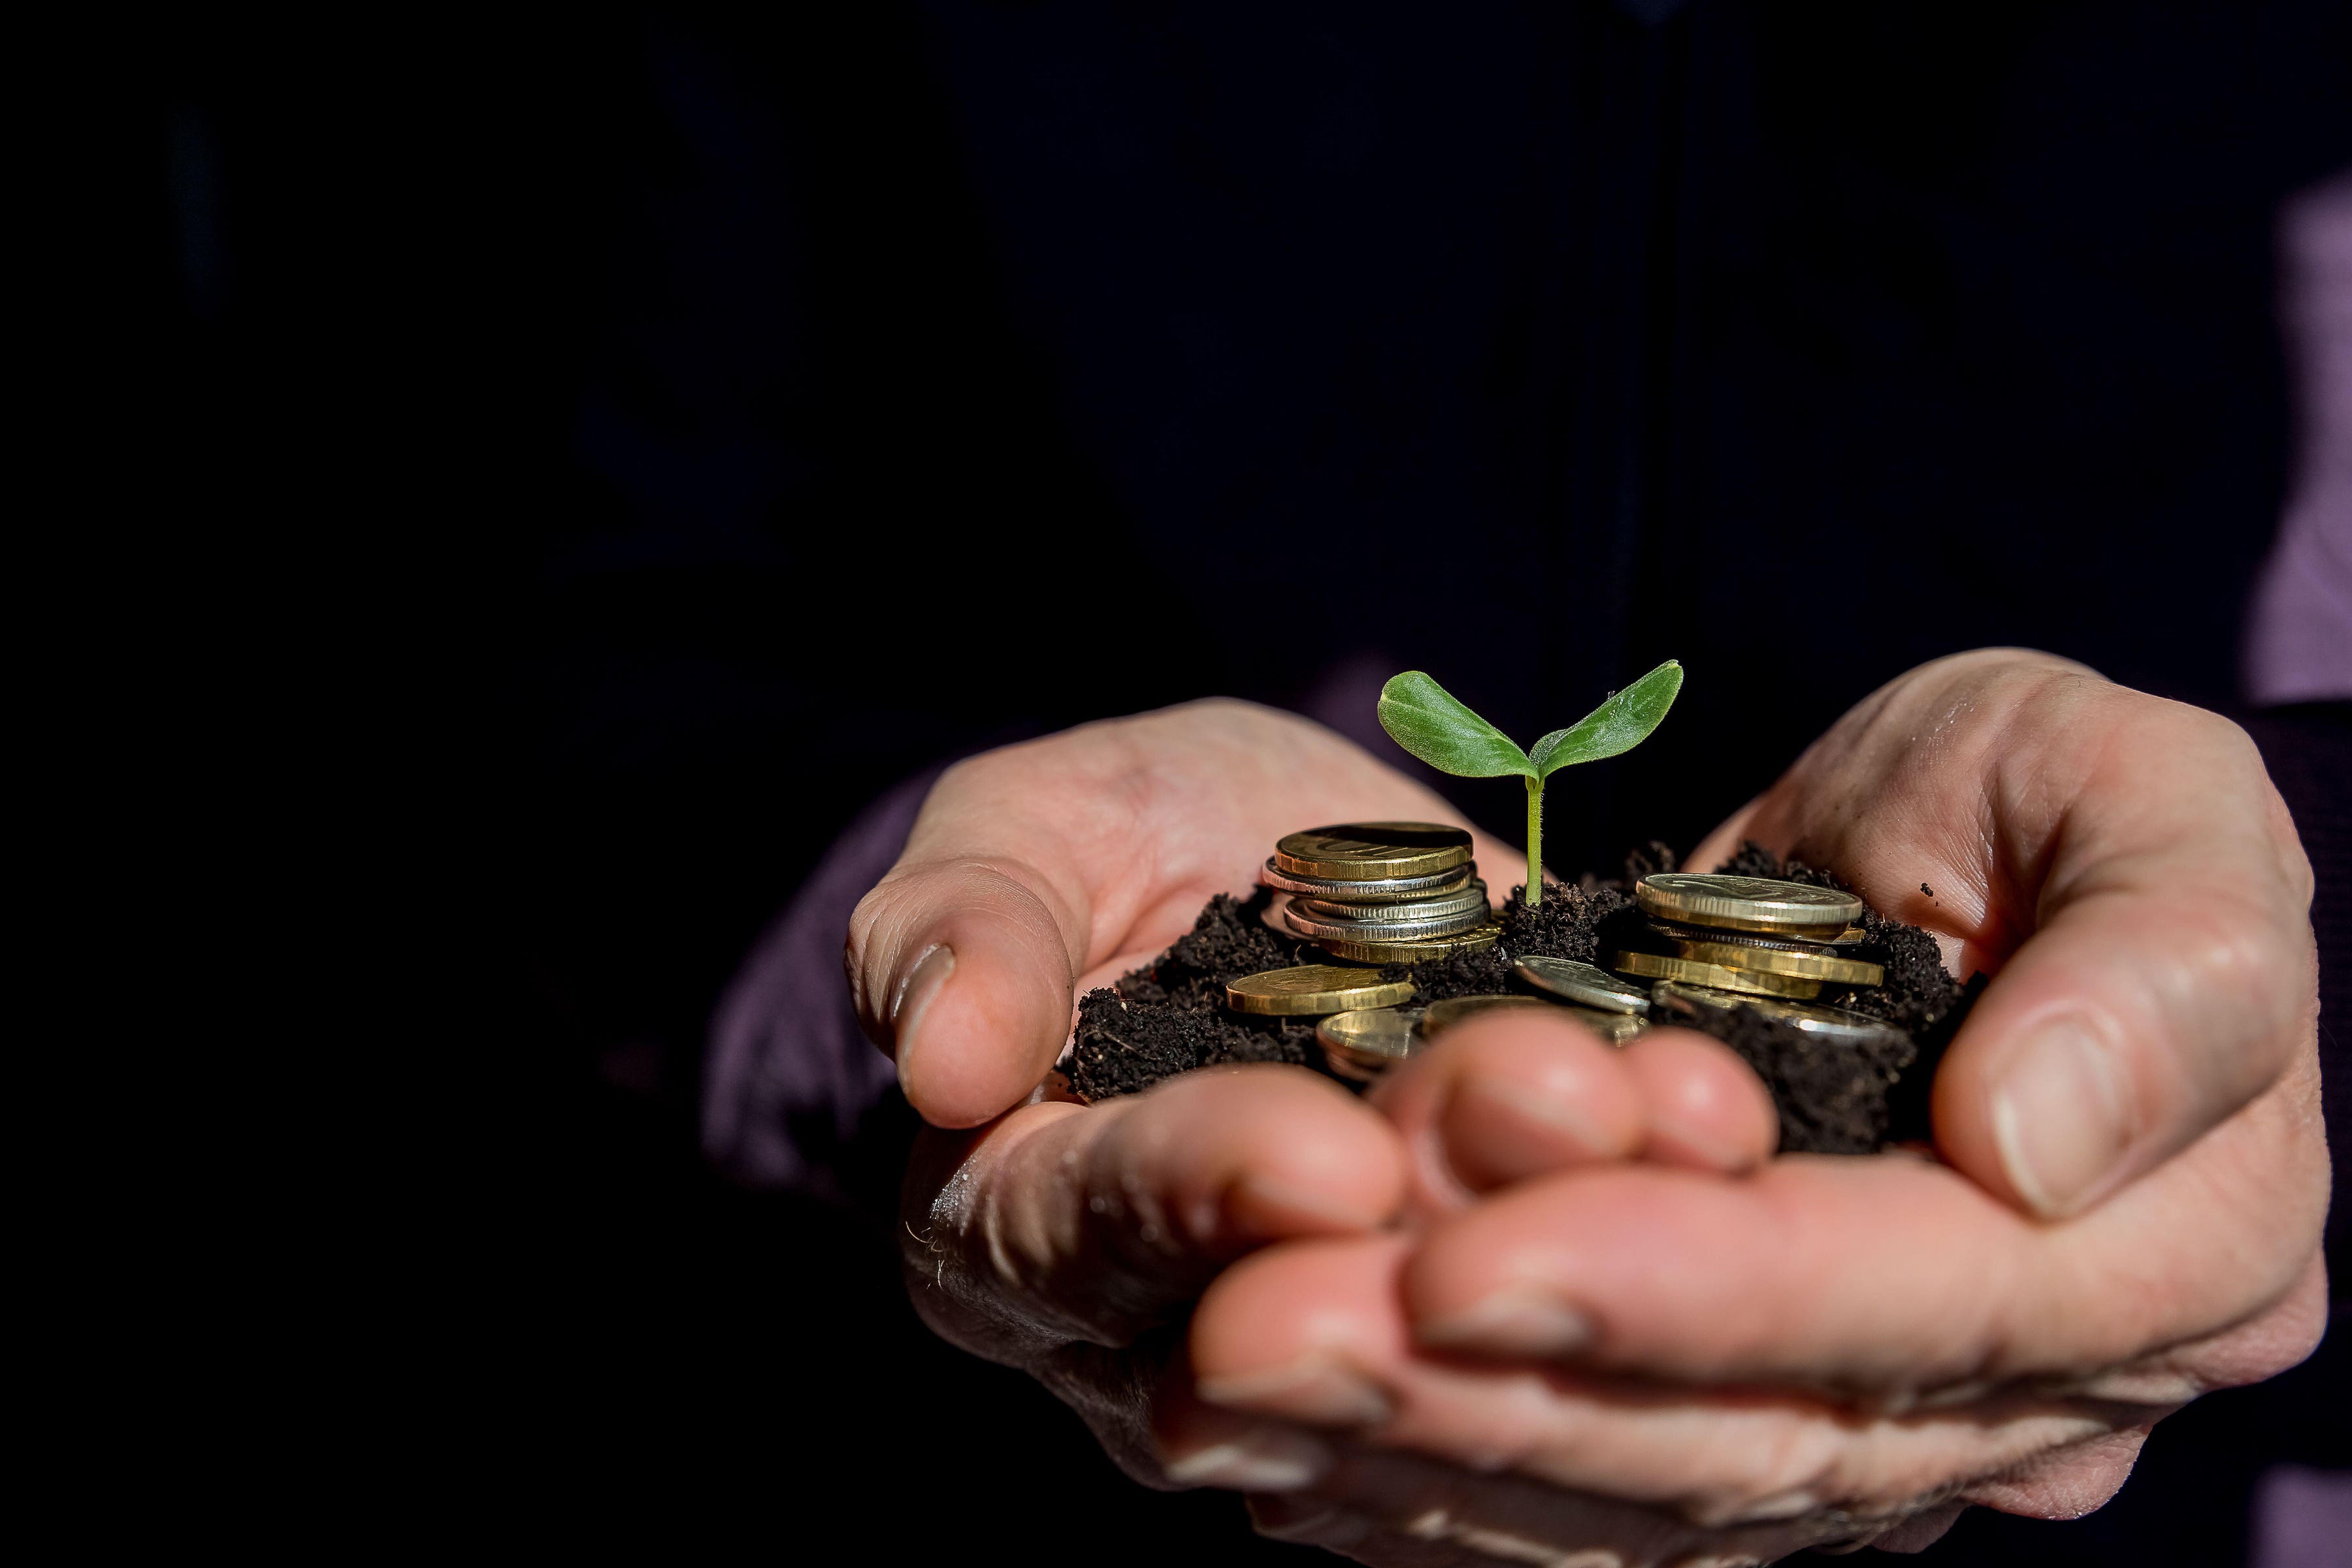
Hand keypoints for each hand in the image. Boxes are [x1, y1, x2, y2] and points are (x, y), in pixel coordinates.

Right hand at [851, 701, 1765, 1481]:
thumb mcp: (1028, 831)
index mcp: (1016, 1231)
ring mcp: (1341, 1351)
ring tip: (1674, 1106)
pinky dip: (1661, 1255)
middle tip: (1553, 1101)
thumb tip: (939, 1062)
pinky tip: (1733, 1148)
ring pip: (1449, 1353)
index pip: (1084, 1242)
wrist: (1295, 873)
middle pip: (1287, 1331)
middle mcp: (1166, 1340)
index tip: (1324, 1151)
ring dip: (1574, 1237)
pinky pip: (1566, 1341)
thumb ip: (958, 927)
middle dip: (1432, 1223)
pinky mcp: (1489, 1328)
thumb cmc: (1122, 842)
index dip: (1202, 1198)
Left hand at [1165, 652, 2326, 1555]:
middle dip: (1503, 1389)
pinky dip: (1428, 1471)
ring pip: (1647, 1487)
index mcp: (2183, 1250)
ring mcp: (1889, 1435)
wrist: (1930, 863)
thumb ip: (2164, 963)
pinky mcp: (1755, 1432)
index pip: (1923, 1303)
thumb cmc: (2043, 799)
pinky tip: (1272, 1440)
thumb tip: (2031, 1151)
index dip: (1702, 1289)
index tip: (1479, 1259)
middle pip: (1757, 1431)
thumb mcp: (2139, 790)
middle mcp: (2035, 1390)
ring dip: (1424, 1441)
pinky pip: (1590, 1488)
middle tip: (1273, 1334)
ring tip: (1234, 1370)